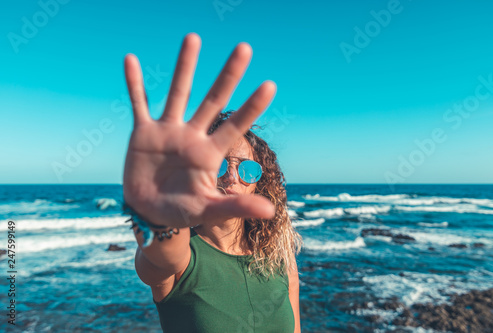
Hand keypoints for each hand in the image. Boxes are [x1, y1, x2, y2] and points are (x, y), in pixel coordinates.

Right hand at [123, 33, 276, 227]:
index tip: (270, 84)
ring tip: (193, 37)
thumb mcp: (209, 210)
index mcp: (210, 153)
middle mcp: (192, 136)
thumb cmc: (183, 212)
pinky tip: (131, 60)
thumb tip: (270, 212)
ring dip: (185, 66)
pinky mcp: (143, 133)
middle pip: (213, 100)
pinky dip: (134, 84)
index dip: (252, 107)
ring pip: (179, 92)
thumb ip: (236, 207)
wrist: (151, 212)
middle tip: (245, 48)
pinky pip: (139, 103)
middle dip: (228, 75)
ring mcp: (168, 131)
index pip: (235, 125)